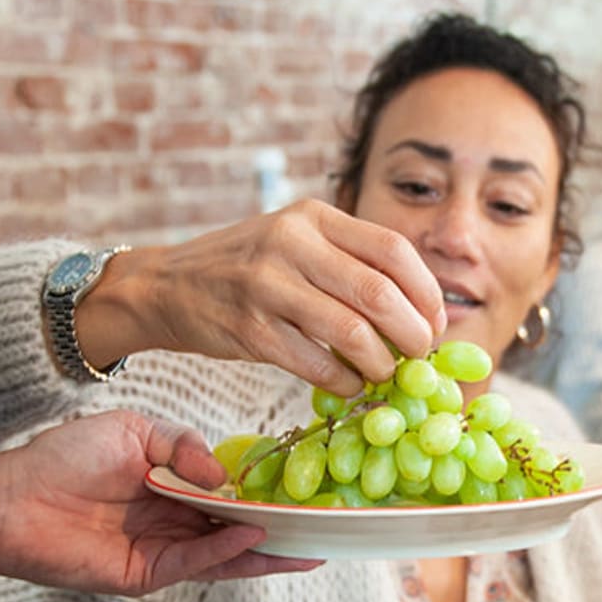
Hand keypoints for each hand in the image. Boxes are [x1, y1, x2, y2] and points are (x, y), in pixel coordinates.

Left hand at [0, 409, 322, 594]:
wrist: (11, 496)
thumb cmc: (66, 457)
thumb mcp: (134, 430)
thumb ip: (182, 444)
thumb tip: (224, 475)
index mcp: (173, 484)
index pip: (230, 492)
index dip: (266, 491)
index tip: (304, 487)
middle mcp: (174, 520)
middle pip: (239, 527)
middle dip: (282, 528)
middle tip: (325, 525)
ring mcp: (164, 549)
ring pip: (228, 554)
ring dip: (269, 551)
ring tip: (310, 546)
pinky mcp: (147, 574)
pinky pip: (197, 562)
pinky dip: (228, 551)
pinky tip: (255, 538)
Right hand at [76, 199, 446, 395]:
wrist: (165, 285)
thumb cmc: (246, 269)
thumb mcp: (295, 241)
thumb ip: (349, 263)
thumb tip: (420, 312)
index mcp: (314, 216)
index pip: (394, 249)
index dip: (427, 292)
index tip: (436, 323)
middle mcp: (291, 243)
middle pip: (379, 293)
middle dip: (413, 334)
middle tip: (419, 356)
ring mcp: (267, 285)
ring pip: (352, 332)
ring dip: (381, 363)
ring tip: (385, 373)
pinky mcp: (249, 328)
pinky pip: (317, 363)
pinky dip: (345, 381)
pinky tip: (350, 385)